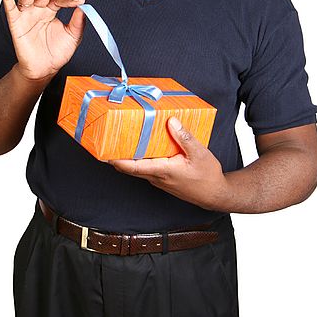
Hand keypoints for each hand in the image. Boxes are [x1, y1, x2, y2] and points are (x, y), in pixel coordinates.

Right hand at [1, 0, 85, 80]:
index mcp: (51, 10)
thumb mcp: (73, 37)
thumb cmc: (57, 52)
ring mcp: (27, 14)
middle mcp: (38, 9)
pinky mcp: (16, 23)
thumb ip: (78, 23)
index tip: (80, 1)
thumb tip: (84, 7)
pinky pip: (10, 8)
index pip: (60, 0)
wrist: (44, 69)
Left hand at [109, 117, 229, 210]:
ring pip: (138, 168)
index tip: (102, 151)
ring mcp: (158, 180)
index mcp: (162, 170)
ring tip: (125, 138)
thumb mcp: (199, 153)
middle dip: (117, 155)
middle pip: (129, 167)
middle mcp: (156, 177)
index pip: (131, 166)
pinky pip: (146, 168)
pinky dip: (141, 158)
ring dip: (129, 156)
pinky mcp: (163, 179)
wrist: (214, 195)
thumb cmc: (207, 176)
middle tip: (109, 137)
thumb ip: (184, 137)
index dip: (114, 159)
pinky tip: (146, 146)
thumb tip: (171, 121)